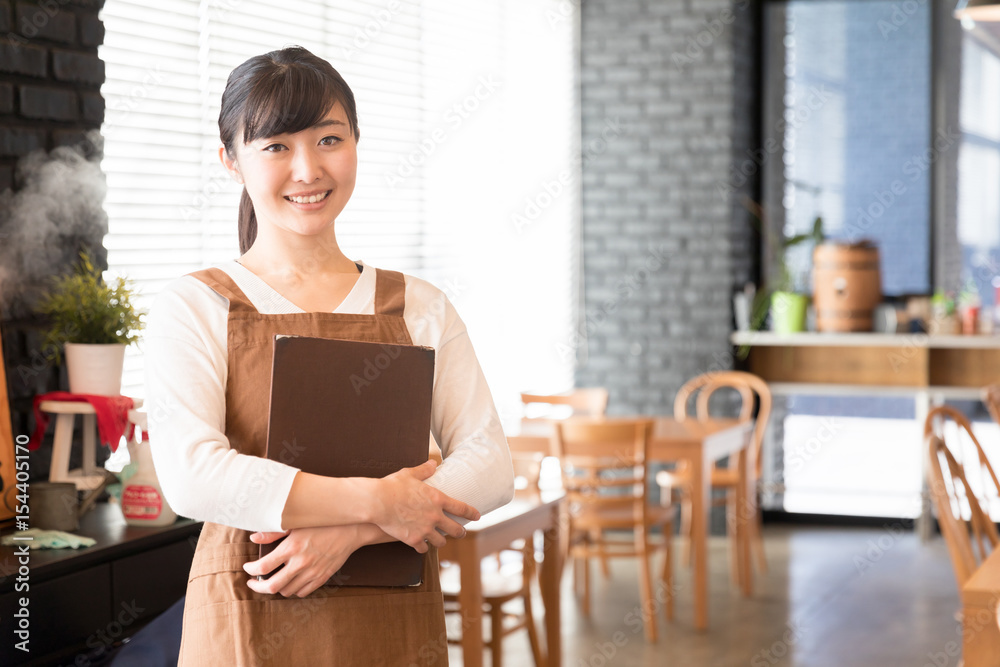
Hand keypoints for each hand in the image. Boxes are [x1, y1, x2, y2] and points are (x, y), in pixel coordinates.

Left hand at [243, 526, 360, 597]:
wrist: (351, 528)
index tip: (247, 568)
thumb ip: (274, 532)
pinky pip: (303, 592)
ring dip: (276, 587)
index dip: (251, 569)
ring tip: (273, 579)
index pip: (263, 567)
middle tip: (253, 582)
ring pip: (286, 591)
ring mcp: (312, 572)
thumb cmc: (323, 522)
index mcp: (292, 547)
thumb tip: (254, 538)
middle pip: (272, 586)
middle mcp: (301, 563)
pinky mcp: (322, 577)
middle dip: (258, 587)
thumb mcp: (297, 522)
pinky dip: (293, 590)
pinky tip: (291, 581)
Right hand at [371, 460, 479, 551]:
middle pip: (456, 530)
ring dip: (440, 541)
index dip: (471, 513)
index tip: (477, 516)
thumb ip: (423, 470)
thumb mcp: (409, 474)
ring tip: (439, 540)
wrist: (377, 501)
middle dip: (460, 532)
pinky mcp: (412, 540)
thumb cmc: (392, 485)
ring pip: (440, 542)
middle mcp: (435, 516)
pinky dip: (422, 548)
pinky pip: (423, 549)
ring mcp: (425, 530)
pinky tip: (421, 546)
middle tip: (461, 532)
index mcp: (437, 499)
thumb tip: (433, 463)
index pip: (461, 508)